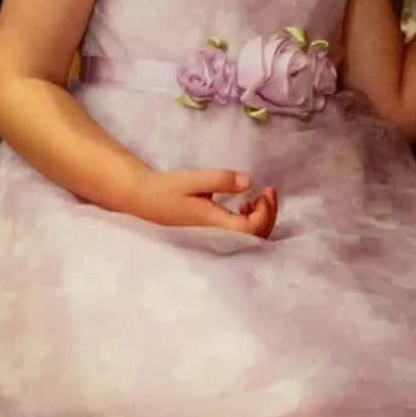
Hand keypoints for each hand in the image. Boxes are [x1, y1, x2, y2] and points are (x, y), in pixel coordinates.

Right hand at [123, 169, 278, 237]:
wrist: (146, 199)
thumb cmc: (168, 189)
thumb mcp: (194, 180)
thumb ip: (221, 180)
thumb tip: (249, 182)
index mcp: (215, 223)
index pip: (251, 230)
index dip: (264, 214)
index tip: (264, 191)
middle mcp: (218, 234)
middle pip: (256, 236)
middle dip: (269, 214)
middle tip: (269, 190)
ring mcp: (217, 234)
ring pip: (250, 235)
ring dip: (261, 216)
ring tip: (260, 195)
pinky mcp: (214, 229)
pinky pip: (240, 230)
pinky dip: (250, 217)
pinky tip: (244, 203)